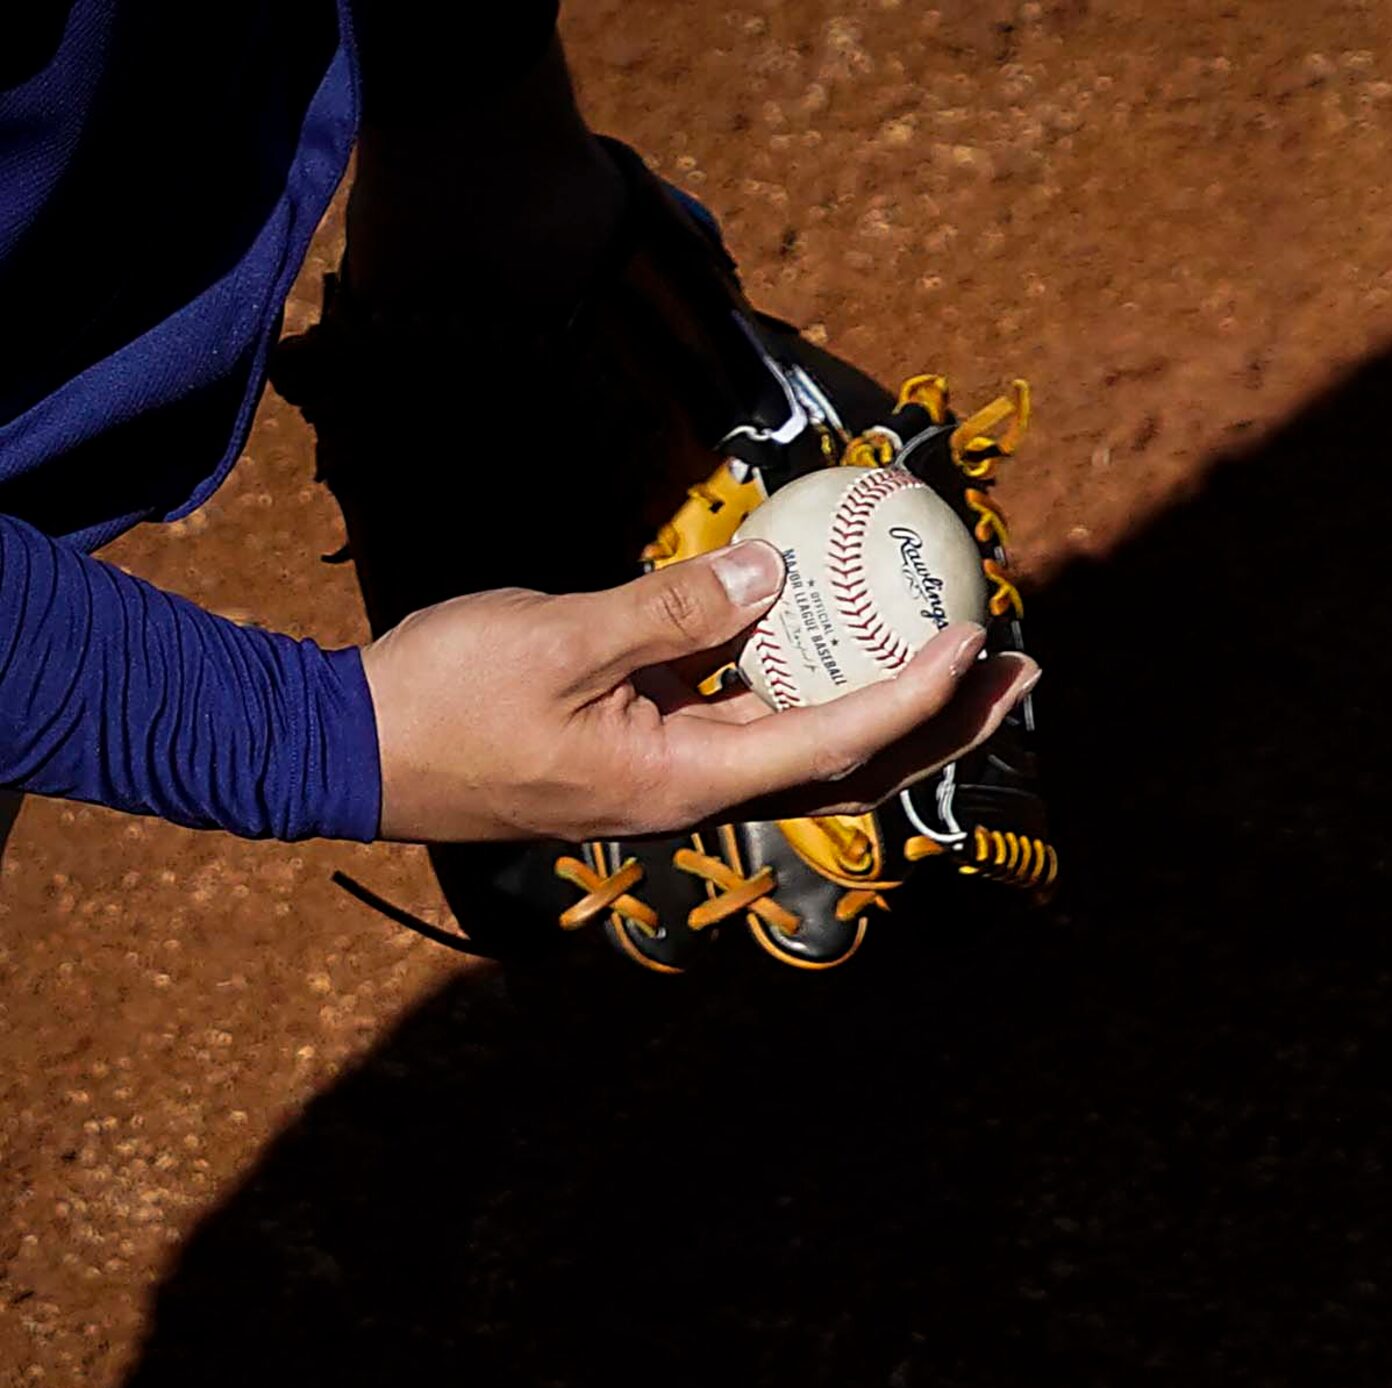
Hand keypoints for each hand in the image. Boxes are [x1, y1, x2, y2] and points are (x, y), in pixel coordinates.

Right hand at [362, 542, 1039, 841]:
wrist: (349, 750)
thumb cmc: (444, 697)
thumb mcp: (558, 637)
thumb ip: (668, 610)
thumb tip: (768, 575)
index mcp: (687, 781)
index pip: (834, 742)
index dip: (912, 698)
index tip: (972, 646)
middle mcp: (701, 791)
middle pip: (856, 764)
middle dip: (947, 723)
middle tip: (1025, 668)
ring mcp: (680, 776)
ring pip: (818, 746)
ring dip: (897, 707)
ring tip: (973, 658)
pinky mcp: (654, 751)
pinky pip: (760, 720)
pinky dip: (819, 686)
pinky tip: (849, 638)